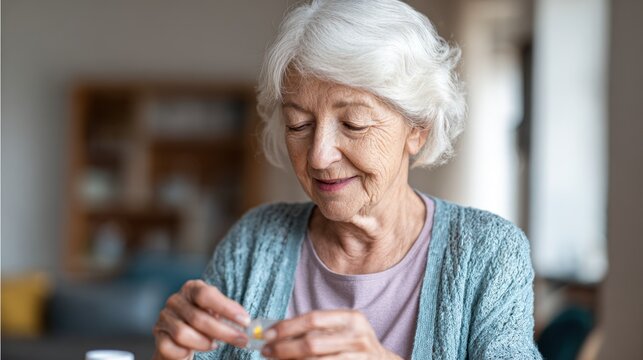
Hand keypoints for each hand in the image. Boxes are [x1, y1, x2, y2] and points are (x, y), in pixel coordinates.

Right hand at [153, 280, 250, 359]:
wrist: (180, 337)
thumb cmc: (203, 321)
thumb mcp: (215, 312)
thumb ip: (228, 313)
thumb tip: (246, 323)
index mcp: (191, 288)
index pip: (207, 295)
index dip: (227, 308)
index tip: (245, 321)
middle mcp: (175, 300)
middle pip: (198, 317)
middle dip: (224, 332)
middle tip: (242, 340)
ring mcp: (164, 318)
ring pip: (183, 334)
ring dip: (204, 343)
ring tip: (215, 346)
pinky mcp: (158, 336)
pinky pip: (170, 347)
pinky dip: (184, 352)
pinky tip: (192, 352)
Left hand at [261, 310, 401, 358]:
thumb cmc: (351, 343)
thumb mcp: (340, 329)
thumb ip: (314, 328)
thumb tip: (274, 331)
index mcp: (352, 318)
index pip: (314, 319)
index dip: (287, 327)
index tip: (267, 334)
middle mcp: (358, 337)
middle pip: (312, 344)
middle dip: (283, 349)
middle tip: (266, 351)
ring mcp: (359, 359)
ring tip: (276, 359)